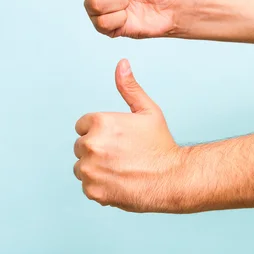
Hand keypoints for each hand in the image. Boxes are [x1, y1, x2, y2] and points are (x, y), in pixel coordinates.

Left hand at [73, 59, 189, 212]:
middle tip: (121, 156)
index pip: (82, 126)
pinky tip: (119, 183)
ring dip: (95, 169)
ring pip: (81, 167)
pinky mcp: (92, 190)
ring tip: (120, 170)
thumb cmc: (161, 144)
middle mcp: (90, 144)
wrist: (172, 179)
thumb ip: (129, 88)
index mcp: (99, 122)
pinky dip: (99, 187)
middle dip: (96, 151)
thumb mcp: (147, 111)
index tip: (117, 140)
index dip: (101, 133)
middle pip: (80, 147)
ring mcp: (90, 169)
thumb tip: (122, 63)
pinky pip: (87, 186)